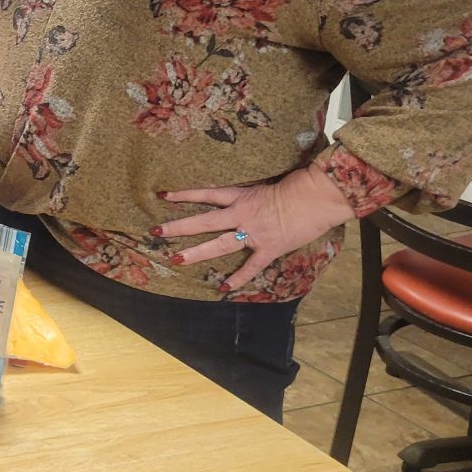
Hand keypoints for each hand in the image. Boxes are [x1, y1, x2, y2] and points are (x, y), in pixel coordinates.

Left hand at [154, 167, 354, 292]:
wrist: (317, 197)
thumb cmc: (296, 185)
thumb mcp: (267, 184)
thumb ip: (251, 193)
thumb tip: (242, 194)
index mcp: (240, 196)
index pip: (205, 194)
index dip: (183, 195)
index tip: (162, 196)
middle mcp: (241, 214)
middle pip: (203, 221)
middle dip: (178, 227)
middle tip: (155, 232)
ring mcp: (253, 233)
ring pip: (219, 244)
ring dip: (197, 253)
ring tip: (176, 259)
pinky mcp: (268, 248)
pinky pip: (250, 266)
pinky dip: (238, 278)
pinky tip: (224, 287)